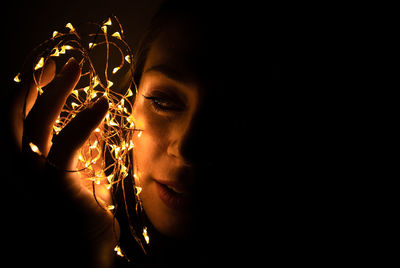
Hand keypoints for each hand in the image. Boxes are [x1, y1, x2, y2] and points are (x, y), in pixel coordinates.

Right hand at [7, 58, 117, 266]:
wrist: (87, 252)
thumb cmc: (85, 214)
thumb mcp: (85, 173)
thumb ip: (84, 148)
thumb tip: (92, 121)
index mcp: (25, 163)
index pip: (18, 119)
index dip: (30, 90)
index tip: (51, 69)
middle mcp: (19, 168)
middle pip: (14, 115)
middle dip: (33, 82)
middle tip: (59, 62)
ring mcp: (32, 177)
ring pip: (34, 124)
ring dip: (54, 91)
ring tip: (75, 69)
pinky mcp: (55, 185)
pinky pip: (66, 144)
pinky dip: (83, 120)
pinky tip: (100, 102)